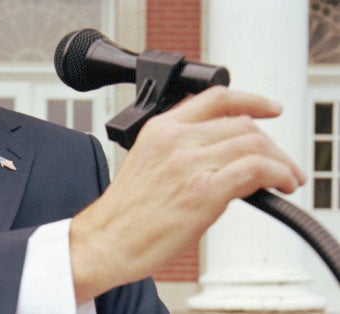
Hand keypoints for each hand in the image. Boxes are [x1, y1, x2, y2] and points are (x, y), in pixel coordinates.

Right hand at [69, 86, 305, 302]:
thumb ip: (181, 150)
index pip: (215, 98)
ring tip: (286, 179)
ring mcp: (190, 163)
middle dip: (271, 144)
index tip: (269, 106)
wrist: (106, 240)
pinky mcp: (204, 191)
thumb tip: (223, 157)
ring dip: (280, 161)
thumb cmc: (124, 213)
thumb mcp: (147, 164)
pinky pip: (257, 169)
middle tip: (280, 164)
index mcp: (160, 129)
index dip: (250, 99)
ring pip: (255, 144)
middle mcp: (175, 139)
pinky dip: (279, 174)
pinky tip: (282, 186)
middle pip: (243, 124)